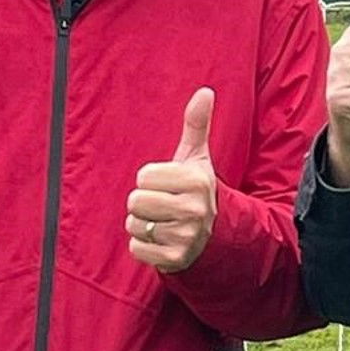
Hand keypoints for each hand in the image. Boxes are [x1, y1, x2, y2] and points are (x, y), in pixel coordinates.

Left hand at [127, 88, 217, 272]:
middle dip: (143, 203)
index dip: (150, 179)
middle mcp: (194, 209)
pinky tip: (160, 240)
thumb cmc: (196, 189)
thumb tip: (205, 91)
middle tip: (163, 205)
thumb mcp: (197, 158)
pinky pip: (136, 248)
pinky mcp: (175, 258)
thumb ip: (197, 124)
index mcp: (196, 181)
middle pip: (135, 200)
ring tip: (163, 222)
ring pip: (134, 225)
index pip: (144, 176)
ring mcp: (185, 235)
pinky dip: (143, 246)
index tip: (167, 184)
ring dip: (142, 224)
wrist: (215, 234)